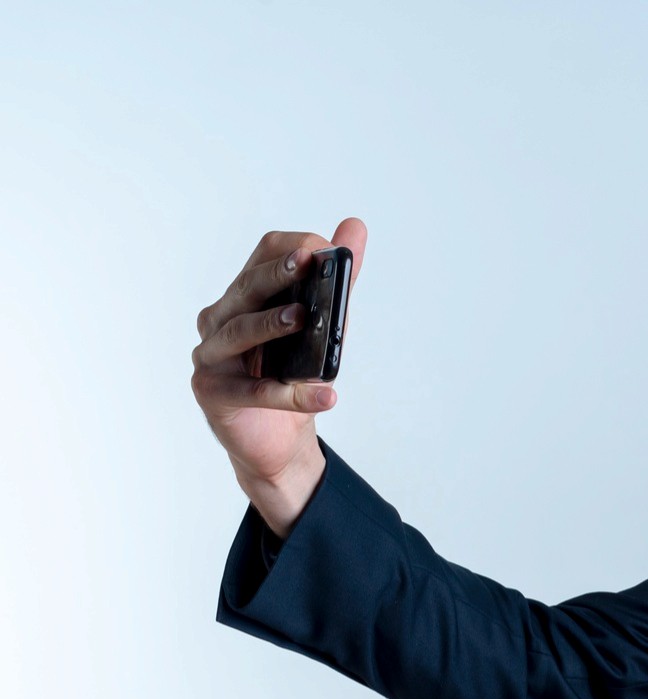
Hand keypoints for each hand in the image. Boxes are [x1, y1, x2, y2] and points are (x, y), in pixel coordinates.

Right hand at [190, 218, 368, 535]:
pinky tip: (325, 395)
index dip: (290, 251)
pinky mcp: (213, 393)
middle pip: (247, 289)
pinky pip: (253, 391)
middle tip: (307, 264)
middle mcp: (219, 319)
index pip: (261, 257)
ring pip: (240, 332)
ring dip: (272, 324)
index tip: (322, 248)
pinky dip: (291, 395)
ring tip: (304, 319)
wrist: (277, 439)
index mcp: (244, 296)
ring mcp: (210, 355)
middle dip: (277, 275)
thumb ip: (335, 282)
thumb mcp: (320, 326)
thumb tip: (354, 226)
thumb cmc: (292, 374)